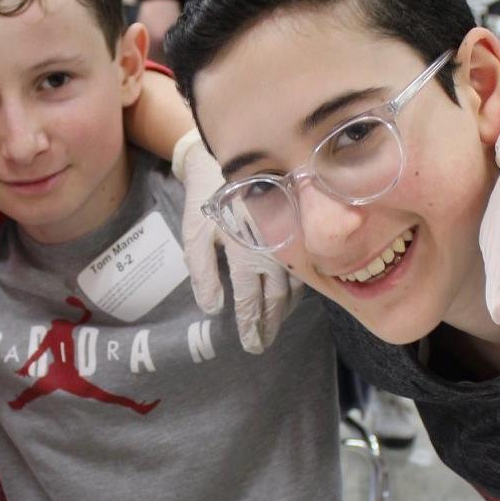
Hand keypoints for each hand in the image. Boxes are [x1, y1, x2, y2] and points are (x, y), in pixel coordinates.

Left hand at [174, 128, 299, 353]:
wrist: (230, 155)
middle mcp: (273, 252)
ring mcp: (289, 240)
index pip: (250, 302)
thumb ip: (203, 273)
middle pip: (276, 300)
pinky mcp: (296, 229)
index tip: (251, 345)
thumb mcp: (195, 234)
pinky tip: (293, 293)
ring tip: (278, 323)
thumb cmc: (207, 196)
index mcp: (246, 256)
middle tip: (263, 343)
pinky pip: (303, 265)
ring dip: (286, 309)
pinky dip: (298, 285)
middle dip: (269, 324)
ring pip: (295, 285)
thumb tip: (213, 308)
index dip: (250, 326)